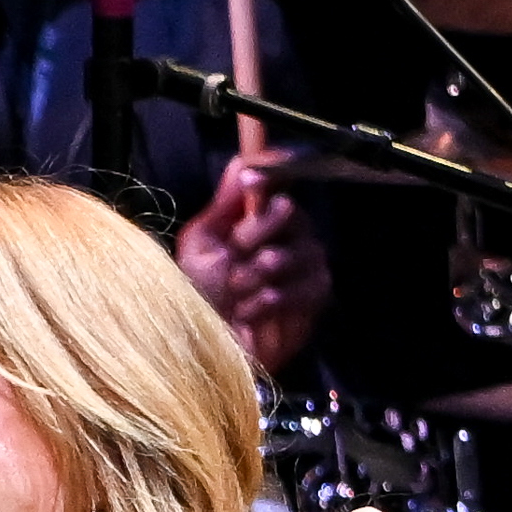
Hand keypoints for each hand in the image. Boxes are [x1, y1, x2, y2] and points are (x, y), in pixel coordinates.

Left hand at [175, 150, 331, 377]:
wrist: (205, 349)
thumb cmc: (196, 298)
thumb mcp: (201, 243)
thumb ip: (225, 201)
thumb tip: (246, 162)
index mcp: (254, 215)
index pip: (277, 177)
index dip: (271, 170)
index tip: (251, 177)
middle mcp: (284, 233)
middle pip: (287, 210)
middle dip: (251, 239)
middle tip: (230, 263)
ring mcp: (304, 262)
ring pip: (295, 250)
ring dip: (257, 277)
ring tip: (236, 295)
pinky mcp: (315, 295)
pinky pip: (305, 284)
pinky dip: (272, 300)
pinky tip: (252, 310)